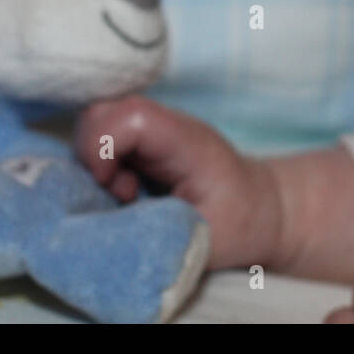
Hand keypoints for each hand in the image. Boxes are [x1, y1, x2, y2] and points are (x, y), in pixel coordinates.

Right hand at [74, 94, 282, 270]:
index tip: (120, 191)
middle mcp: (167, 128)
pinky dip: (100, 167)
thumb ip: (156, 236)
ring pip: (96, 124)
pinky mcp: (142, 144)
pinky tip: (125, 192)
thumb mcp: (204, 240)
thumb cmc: (240, 225)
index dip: (106, 148)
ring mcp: (153, 132)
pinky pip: (102, 140)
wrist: (261, 209)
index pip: (133, 116)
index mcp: (188, 144)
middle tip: (123, 195)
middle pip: (103, 113)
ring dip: (94, 163)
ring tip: (125, 195)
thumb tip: (108, 239)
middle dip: (93, 156)